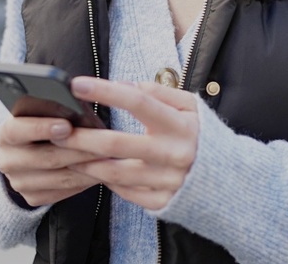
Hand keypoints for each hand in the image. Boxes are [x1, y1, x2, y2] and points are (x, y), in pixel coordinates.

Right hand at [0, 116, 103, 207]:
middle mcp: (8, 161)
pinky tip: (102, 171)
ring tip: (111, 157)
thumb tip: (77, 106)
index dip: (42, 128)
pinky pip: (64, 192)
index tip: (67, 125)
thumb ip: (51, 109)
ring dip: (88, 168)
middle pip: (46, 157)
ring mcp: (19, 183)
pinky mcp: (33, 198)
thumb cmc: (40, 123)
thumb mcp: (38, 112)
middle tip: (105, 142)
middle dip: (78, 149)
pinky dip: (85, 181)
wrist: (24, 152)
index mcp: (6, 134)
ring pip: (59, 178)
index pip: (18, 130)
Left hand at [54, 77, 198, 209]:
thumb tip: (126, 86)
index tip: (78, 84)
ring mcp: (167, 181)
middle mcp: (174, 154)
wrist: (229, 180)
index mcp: (180, 125)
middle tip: (58, 130)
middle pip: (117, 144)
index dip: (106, 91)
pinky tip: (93, 169)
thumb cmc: (202, 137)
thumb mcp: (191, 108)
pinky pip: (126, 193)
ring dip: (86, 163)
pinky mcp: (163, 202)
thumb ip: (161, 93)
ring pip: (115, 173)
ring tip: (67, 152)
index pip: (138, 102)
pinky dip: (107, 181)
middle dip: (82, 137)